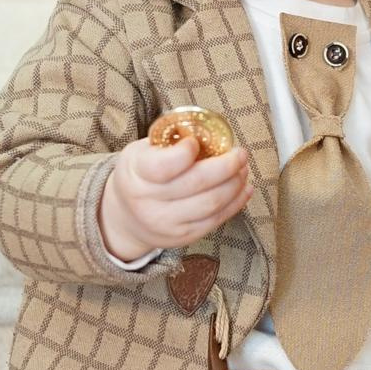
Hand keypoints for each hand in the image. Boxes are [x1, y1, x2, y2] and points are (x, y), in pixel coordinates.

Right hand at [100, 136, 253, 263]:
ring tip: (243, 169)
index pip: (166, 165)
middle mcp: (149, 202)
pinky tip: (243, 188)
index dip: (187, 152)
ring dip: (234, 184)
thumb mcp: (141, 152)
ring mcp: (167, 223)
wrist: (127, 218)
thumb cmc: (140, 176)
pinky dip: (235, 203)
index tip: (196, 141)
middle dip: (227, 166)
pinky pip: (216, 220)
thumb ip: (167, 142)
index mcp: (138, 174)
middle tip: (239, 153)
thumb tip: (205, 132)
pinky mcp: (184, 237)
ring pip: (212, 203)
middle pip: (197, 183)